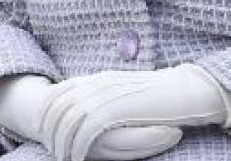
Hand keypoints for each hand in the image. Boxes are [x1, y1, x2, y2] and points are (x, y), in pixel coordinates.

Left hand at [0, 75, 181, 160]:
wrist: (186, 90)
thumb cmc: (162, 94)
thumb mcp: (128, 90)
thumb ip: (109, 95)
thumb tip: (97, 106)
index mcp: (98, 78)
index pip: (60, 92)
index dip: (48, 110)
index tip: (44, 127)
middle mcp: (96, 84)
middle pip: (58, 107)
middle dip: (50, 130)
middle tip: (51, 148)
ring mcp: (102, 96)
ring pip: (67, 121)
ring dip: (61, 142)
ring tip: (63, 157)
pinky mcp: (112, 111)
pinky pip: (84, 132)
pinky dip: (77, 147)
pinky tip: (77, 158)